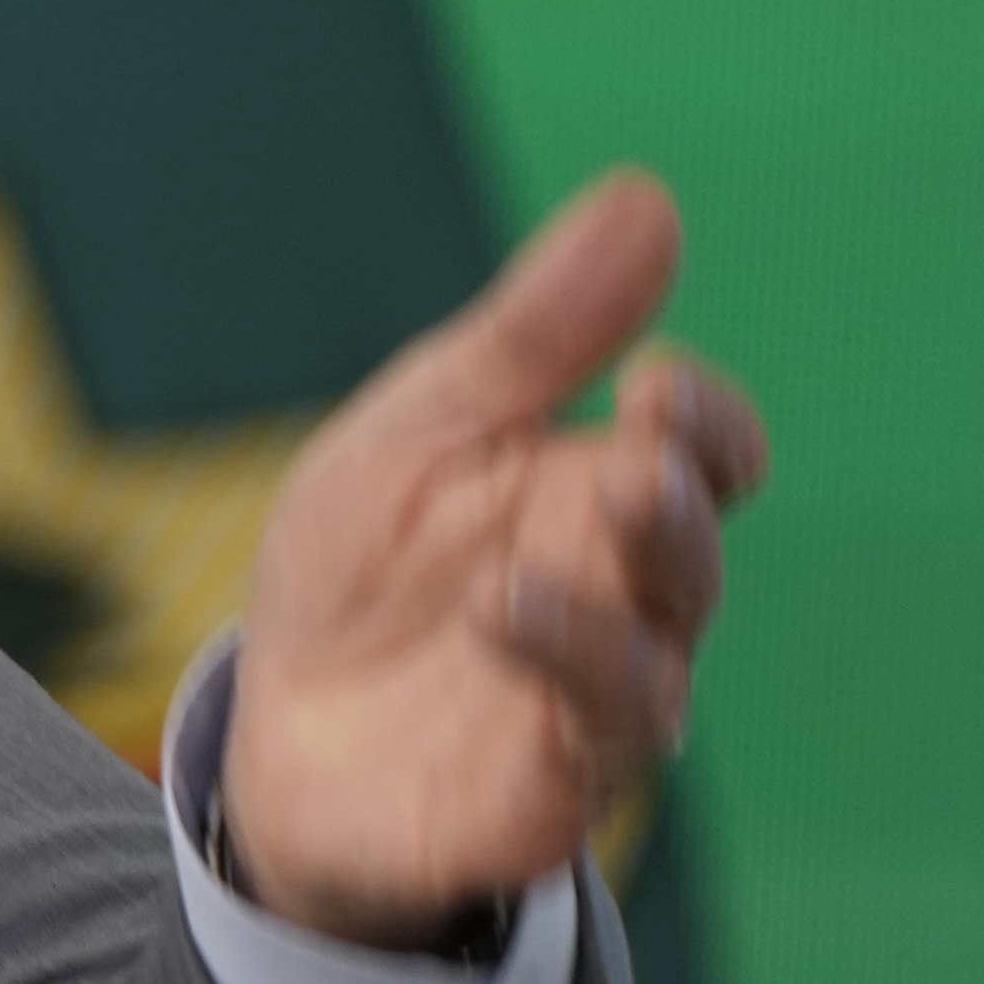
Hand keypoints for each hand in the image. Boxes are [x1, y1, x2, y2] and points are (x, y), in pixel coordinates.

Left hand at [224, 170, 767, 947]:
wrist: (278, 731)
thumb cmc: (363, 569)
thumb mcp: (421, 428)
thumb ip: (533, 332)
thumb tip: (648, 198)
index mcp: (598, 496)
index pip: (705, 452)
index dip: (705, 421)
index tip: (656, 377)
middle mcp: (623, 599)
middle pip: (686, 544)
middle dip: (671, 492)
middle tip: (643, 437)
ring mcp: (593, 698)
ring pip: (654, 652)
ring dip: (615, 596)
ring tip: (531, 553)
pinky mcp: (550, 785)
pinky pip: (594, 737)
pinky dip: (562, 673)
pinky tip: (505, 609)